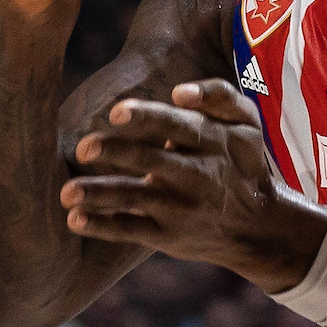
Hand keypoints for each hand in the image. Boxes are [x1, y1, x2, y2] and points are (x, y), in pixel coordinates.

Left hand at [61, 80, 326, 290]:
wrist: (261, 227)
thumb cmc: (243, 162)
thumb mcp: (248, 124)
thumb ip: (219, 96)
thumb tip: (179, 92)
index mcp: (211, 142)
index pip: (177, 126)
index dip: (148, 118)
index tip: (117, 112)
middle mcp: (194, 176)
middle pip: (151, 161)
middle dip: (116, 153)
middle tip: (83, 147)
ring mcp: (178, 208)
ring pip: (135, 199)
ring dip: (99, 195)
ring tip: (65, 193)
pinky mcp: (166, 235)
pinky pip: (131, 230)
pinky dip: (102, 227)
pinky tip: (74, 220)